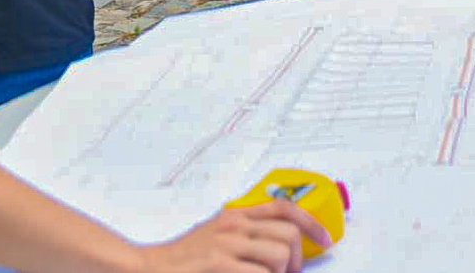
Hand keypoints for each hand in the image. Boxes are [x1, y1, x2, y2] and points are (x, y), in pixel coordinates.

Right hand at [137, 199, 331, 272]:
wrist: (148, 268)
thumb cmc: (183, 260)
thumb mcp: (214, 237)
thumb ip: (243, 236)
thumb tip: (280, 250)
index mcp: (234, 215)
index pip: (282, 207)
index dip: (312, 223)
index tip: (326, 240)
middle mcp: (233, 225)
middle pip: (289, 234)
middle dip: (297, 261)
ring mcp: (226, 245)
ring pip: (280, 256)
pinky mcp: (219, 264)